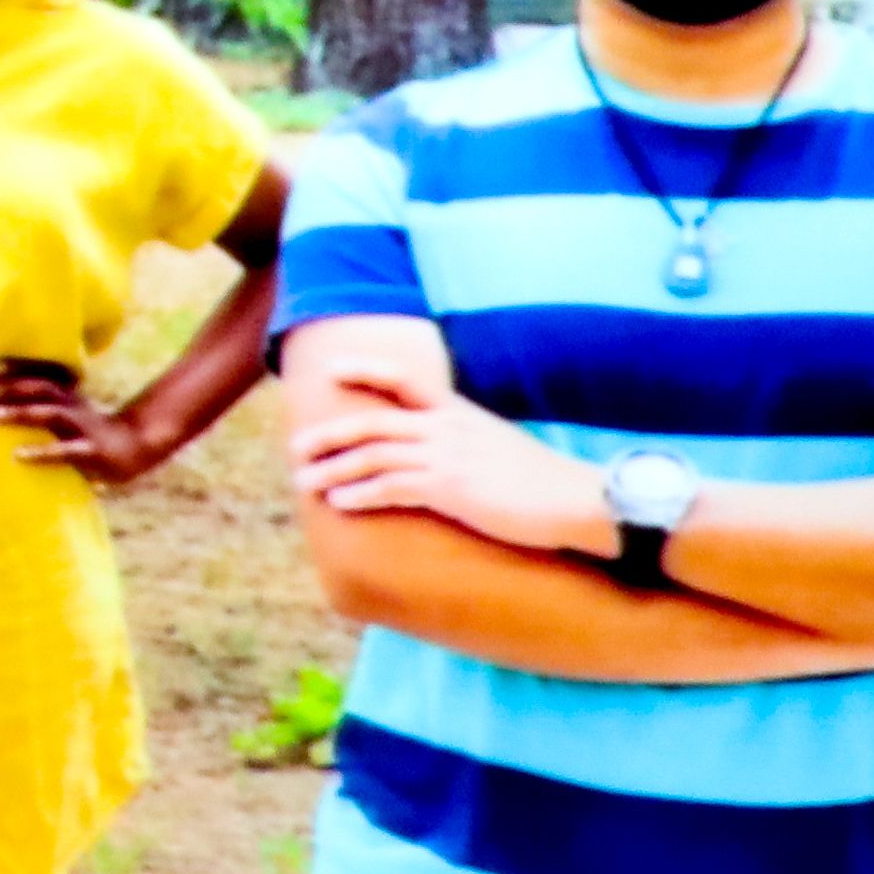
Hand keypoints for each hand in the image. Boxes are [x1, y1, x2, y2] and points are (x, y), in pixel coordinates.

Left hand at [0, 366, 163, 489]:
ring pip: (50, 414)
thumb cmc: (90, 433)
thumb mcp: (67, 413)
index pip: (38, 374)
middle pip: (41, 387)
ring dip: (20, 413)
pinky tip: (18, 455)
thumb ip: (40, 406)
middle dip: (11, 386)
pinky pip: (64, 451)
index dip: (15, 367)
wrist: (138, 448)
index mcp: (66, 396)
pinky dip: (41, 453)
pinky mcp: (91, 452)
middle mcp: (72, 406)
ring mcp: (82, 428)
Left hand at [292, 384, 613, 555]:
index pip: (405, 379)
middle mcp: (447, 426)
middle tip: (295, 448)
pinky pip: (392, 487)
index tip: (331, 369)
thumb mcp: (496, 445)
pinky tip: (339, 505)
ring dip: (333, 470)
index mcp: (458, 412)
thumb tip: (439, 455)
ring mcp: (448, 456)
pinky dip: (360, 495)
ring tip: (305, 483)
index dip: (366, 370)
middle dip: (329, 433)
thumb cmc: (540, 480)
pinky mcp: (450, 488)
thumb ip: (462, 441)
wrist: (577, 498)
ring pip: (374, 455)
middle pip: (373, 420)